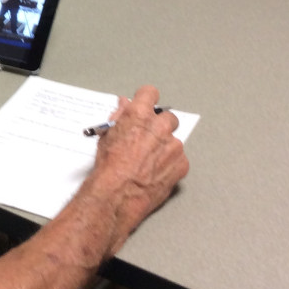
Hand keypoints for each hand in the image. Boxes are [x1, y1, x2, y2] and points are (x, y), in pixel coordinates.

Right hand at [87, 85, 188, 255]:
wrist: (117, 194)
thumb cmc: (108, 167)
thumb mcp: (107, 136)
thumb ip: (119, 117)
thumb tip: (125, 105)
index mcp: (139, 115)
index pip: (150, 93)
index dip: (147, 100)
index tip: (146, 106)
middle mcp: (159, 127)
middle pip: (168, 117)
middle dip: (159, 126)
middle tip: (147, 140)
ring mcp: (173, 146)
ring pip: (174, 140)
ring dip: (165, 147)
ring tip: (148, 162)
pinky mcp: (182, 164)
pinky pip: (180, 159)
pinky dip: (170, 164)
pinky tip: (155, 172)